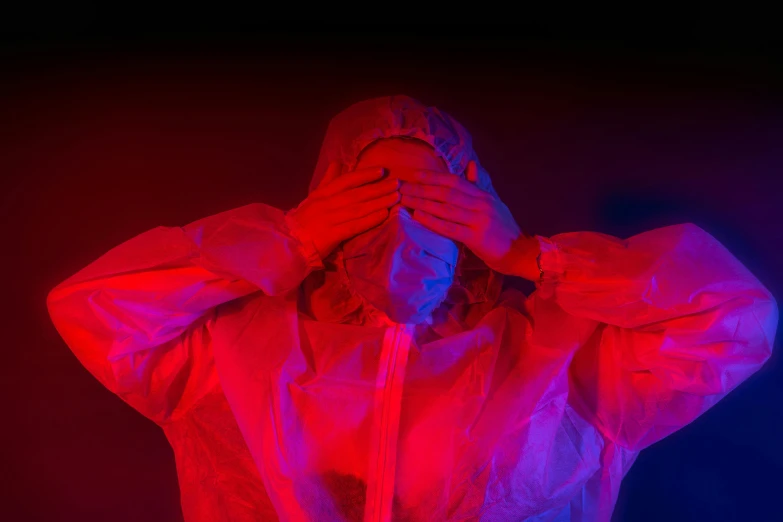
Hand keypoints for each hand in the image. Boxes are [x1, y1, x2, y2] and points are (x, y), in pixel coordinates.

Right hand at [289, 162, 400, 259]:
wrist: (290, 243)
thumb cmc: (304, 220)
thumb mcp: (313, 197)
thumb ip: (328, 181)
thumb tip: (338, 162)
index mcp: (322, 193)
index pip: (346, 181)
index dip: (365, 174)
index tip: (382, 171)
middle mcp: (327, 204)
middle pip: (357, 194)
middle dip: (378, 188)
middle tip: (396, 183)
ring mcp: (329, 220)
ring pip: (358, 208)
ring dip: (379, 202)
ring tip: (395, 197)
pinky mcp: (332, 236)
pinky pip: (354, 226)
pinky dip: (370, 220)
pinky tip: (383, 215)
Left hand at [400, 161, 539, 278]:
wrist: (521, 252)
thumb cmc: (504, 230)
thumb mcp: (494, 203)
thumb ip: (479, 185)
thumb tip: (471, 164)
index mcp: (483, 195)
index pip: (454, 181)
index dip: (433, 176)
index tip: (414, 174)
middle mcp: (481, 204)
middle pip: (446, 192)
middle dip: (422, 188)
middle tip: (402, 186)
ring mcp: (479, 220)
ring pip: (446, 208)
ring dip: (423, 202)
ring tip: (405, 200)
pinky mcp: (477, 238)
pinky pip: (450, 227)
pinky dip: (433, 221)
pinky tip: (418, 216)